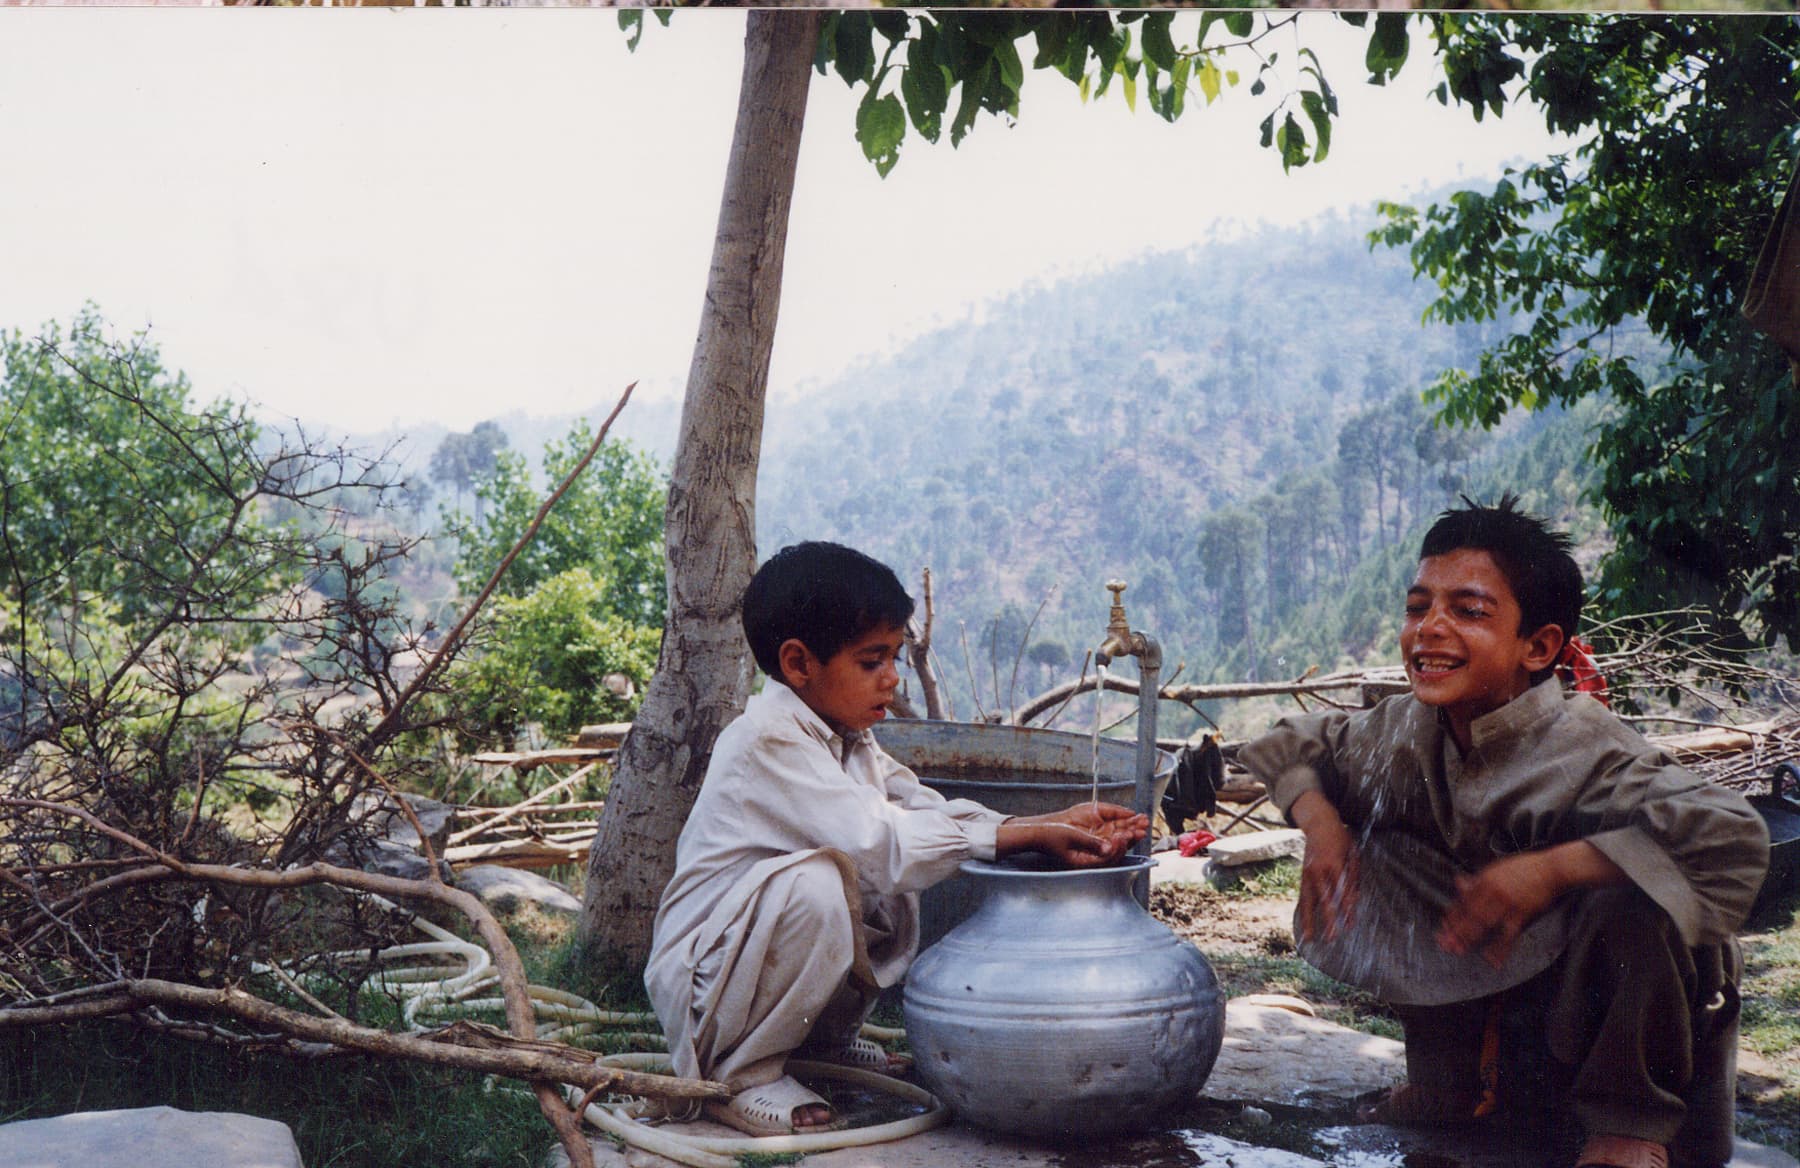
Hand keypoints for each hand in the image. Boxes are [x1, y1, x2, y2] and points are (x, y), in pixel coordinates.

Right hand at [996, 802, 1146, 866]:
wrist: (1037, 833)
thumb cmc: (1050, 836)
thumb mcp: (1070, 836)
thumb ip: (1090, 842)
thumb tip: (1109, 847)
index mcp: (1084, 862)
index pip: (1108, 857)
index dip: (1118, 847)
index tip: (1123, 834)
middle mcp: (1090, 859)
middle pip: (1116, 852)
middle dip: (1129, 840)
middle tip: (1140, 828)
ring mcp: (1091, 852)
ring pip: (1115, 844)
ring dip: (1128, 833)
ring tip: (1141, 822)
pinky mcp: (1091, 844)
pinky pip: (1110, 839)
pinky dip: (1120, 830)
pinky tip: (1128, 822)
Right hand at [1289, 791, 1358, 942]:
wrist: (1318, 824)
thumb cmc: (1340, 839)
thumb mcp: (1352, 853)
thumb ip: (1353, 877)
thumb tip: (1354, 900)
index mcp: (1333, 863)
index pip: (1341, 891)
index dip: (1346, 908)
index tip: (1349, 924)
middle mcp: (1318, 870)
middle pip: (1323, 899)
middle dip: (1328, 920)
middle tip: (1332, 937)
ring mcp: (1308, 873)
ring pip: (1308, 901)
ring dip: (1309, 920)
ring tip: (1310, 938)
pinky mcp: (1303, 876)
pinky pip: (1303, 897)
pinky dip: (1303, 912)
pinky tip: (1305, 925)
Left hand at [1436, 852, 1560, 967]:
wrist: (1550, 869)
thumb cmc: (1524, 869)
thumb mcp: (1497, 869)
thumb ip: (1477, 880)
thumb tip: (1458, 883)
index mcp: (1484, 879)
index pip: (1463, 900)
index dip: (1452, 916)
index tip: (1444, 927)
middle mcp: (1492, 890)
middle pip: (1469, 913)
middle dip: (1456, 930)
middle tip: (1445, 944)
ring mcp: (1507, 902)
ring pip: (1484, 923)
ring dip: (1470, 938)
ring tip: (1459, 950)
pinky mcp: (1522, 912)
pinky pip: (1508, 934)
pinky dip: (1500, 948)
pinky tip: (1492, 959)